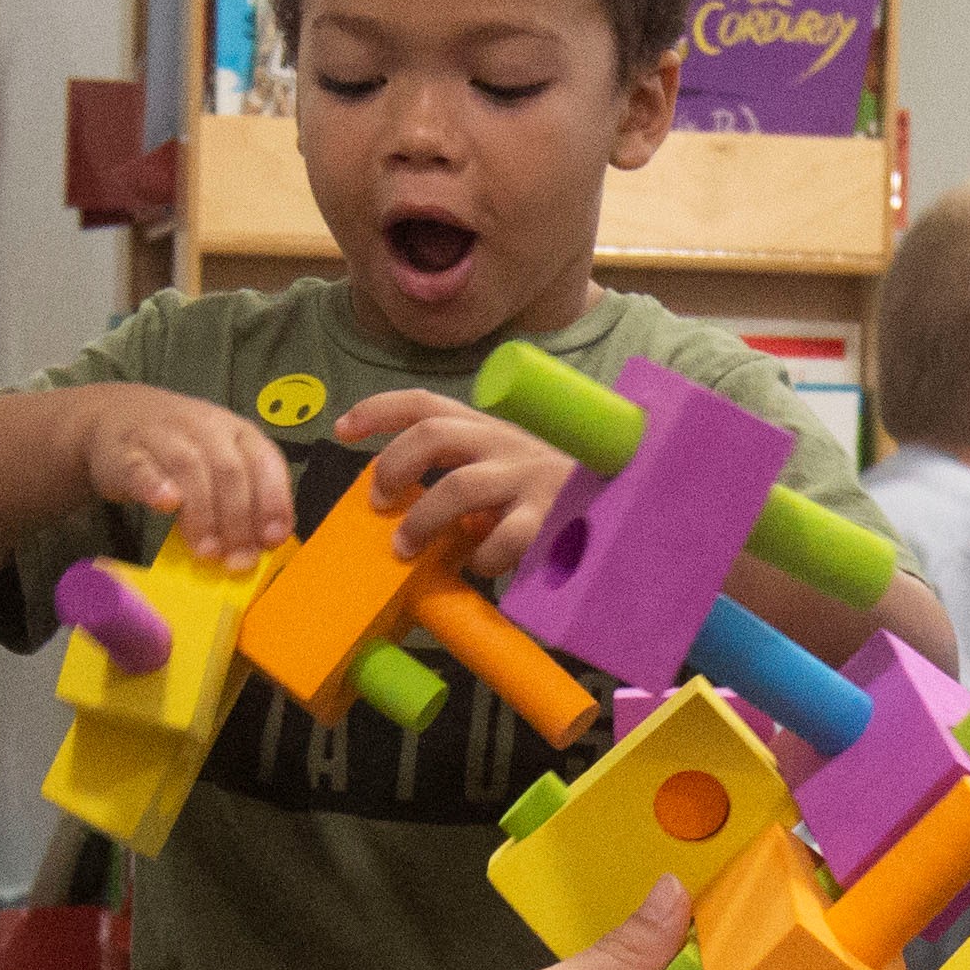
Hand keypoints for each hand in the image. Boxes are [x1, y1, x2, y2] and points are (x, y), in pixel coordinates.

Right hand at [72, 385, 296, 558]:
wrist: (116, 416)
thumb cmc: (181, 448)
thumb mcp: (220, 464)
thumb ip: (244, 497)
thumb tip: (263, 544)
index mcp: (237, 431)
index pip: (265, 461)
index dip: (273, 502)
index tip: (272, 540)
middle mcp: (205, 427)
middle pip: (229, 470)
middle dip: (238, 519)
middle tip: (237, 560)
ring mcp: (163, 435)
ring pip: (189, 467)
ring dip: (202, 513)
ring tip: (207, 551)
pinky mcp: (125, 451)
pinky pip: (141, 466)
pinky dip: (155, 486)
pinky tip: (167, 505)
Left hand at [331, 390, 573, 568]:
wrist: (629, 495)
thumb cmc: (550, 490)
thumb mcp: (503, 468)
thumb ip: (460, 473)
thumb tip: (403, 505)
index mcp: (486, 428)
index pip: (424, 403)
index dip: (378, 411)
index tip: (341, 430)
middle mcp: (503, 443)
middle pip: (433, 432)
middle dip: (393, 466)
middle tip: (379, 502)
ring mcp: (526, 477)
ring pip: (458, 487)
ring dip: (422, 521)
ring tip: (406, 550)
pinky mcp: (549, 516)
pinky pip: (502, 539)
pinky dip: (480, 558)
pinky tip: (479, 567)